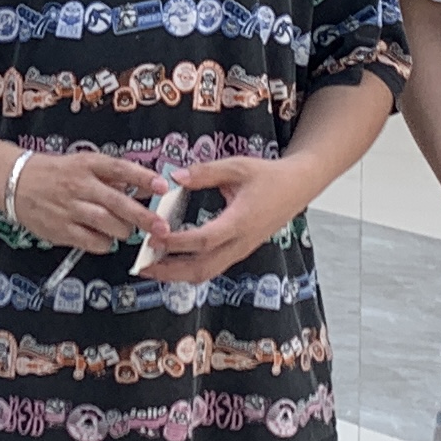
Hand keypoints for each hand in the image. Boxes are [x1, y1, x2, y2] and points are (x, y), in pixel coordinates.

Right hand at [0, 144, 169, 253]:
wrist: (15, 182)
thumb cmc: (54, 173)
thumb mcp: (82, 163)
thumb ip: (110, 176)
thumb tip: (142, 186)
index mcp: (87, 164)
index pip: (120, 169)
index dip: (143, 178)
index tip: (163, 186)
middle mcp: (80, 185)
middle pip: (118, 202)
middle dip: (143, 217)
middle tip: (161, 227)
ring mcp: (70, 208)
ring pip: (107, 224)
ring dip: (124, 231)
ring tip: (126, 230)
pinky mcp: (62, 229)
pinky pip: (92, 241)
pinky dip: (105, 243)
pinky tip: (105, 239)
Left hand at [140, 150, 322, 285]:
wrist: (298, 188)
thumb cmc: (268, 175)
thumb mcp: (237, 166)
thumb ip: (204, 172)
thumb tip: (174, 177)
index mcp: (240, 221)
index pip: (204, 239)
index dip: (177, 242)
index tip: (154, 237)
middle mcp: (240, 242)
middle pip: (202, 269)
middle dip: (170, 271)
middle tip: (142, 266)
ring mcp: (241, 250)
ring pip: (206, 273)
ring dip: (177, 274)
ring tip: (150, 268)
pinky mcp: (239, 251)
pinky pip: (212, 267)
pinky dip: (189, 269)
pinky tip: (171, 261)